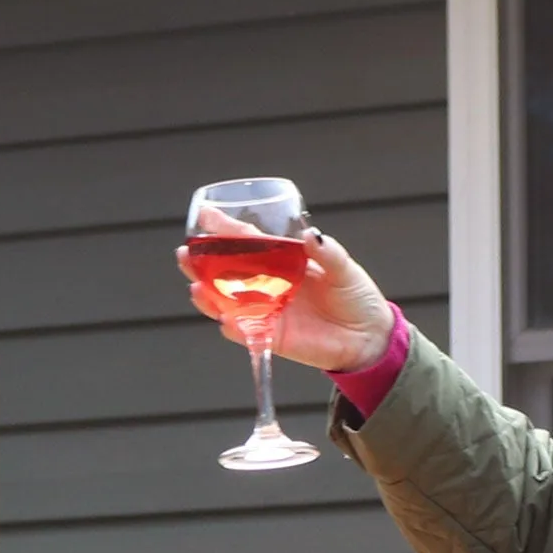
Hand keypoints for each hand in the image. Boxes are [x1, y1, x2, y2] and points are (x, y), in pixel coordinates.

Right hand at [175, 220, 396, 373]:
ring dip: (208, 296)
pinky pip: (245, 332)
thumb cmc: (356, 296)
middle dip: (203, 263)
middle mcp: (268, 284)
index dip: (226, 229)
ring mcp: (267, 311)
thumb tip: (310, 235)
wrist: (368, 337)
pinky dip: (233, 327)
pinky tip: (222, 319)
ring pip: (228, 302)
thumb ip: (327, 253)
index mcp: (282, 260)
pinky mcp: (271, 337)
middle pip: (227, 272)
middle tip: (184, 254)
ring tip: (195, 285)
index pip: (248, 242)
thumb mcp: (344, 268)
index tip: (205, 216)